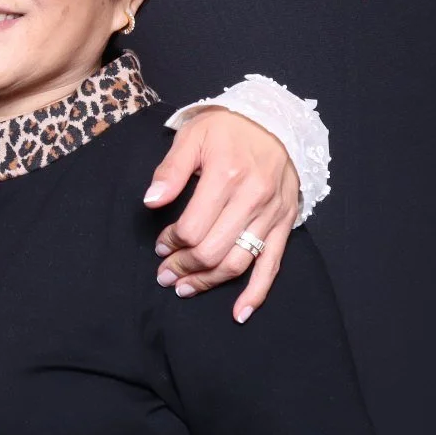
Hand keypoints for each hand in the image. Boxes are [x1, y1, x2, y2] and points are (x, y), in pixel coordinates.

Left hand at [142, 106, 300, 322]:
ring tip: (185, 288)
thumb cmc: (228, 128)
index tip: (159, 245)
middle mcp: (252, 199)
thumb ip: (171, 170)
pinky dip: (256, 293)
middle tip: (164, 274)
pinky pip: (272, 265)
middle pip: (212, 250)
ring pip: (238, 263)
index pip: (192, 228)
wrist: (276, 121)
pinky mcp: (284, 224)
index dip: (171, 242)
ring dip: (209, 282)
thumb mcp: (193, 136)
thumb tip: (150, 201)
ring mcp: (271, 215)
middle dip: (183, 267)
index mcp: (226, 176)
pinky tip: (240, 313)